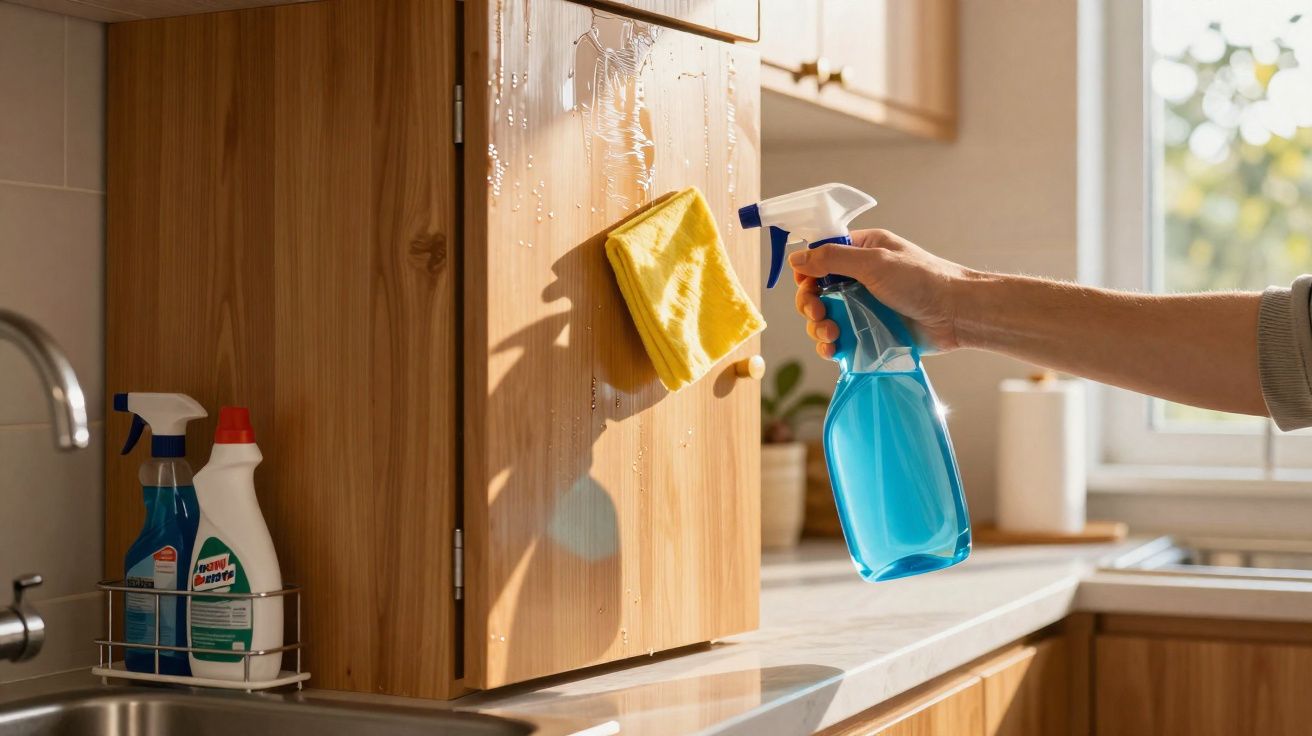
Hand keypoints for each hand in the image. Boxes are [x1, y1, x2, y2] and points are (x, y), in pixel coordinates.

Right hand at [789, 229, 971, 358]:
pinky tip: (832, 350)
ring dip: (818, 328)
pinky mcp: (870, 334)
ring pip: (825, 318)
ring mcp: (864, 308)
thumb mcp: (873, 262)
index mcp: (861, 252)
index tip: (806, 284)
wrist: (956, 314)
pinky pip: (841, 341)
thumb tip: (795, 260)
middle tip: (818, 313)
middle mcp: (860, 279)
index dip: (807, 272)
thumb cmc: (921, 280)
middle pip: (817, 291)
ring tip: (830, 335)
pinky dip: (831, 346)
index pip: (821, 258)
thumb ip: (832, 259)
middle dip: (810, 304)